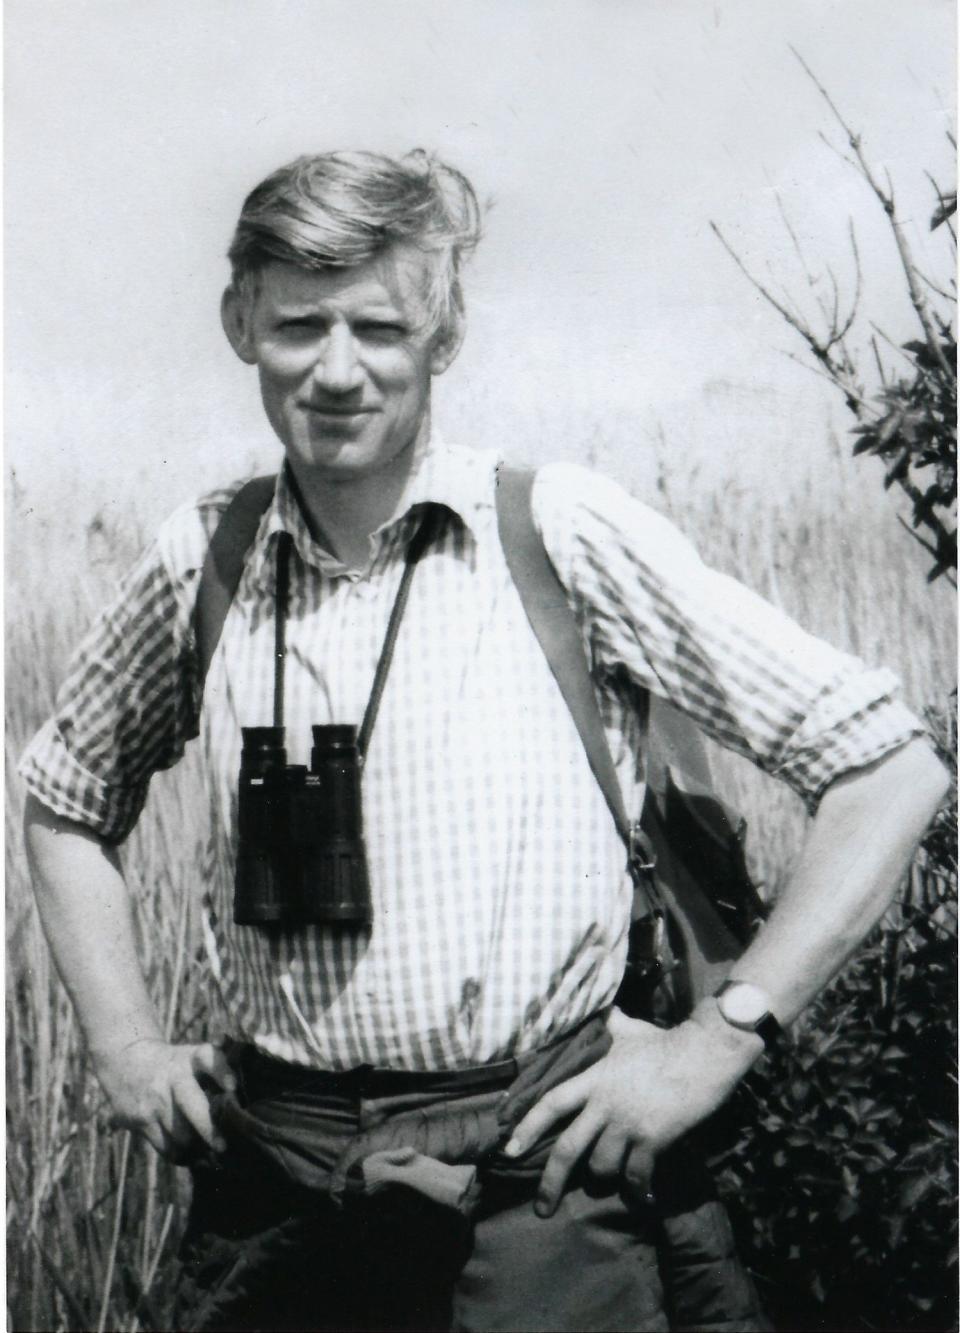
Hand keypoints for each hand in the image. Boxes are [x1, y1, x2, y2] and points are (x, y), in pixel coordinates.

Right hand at [93, 1038, 235, 1161]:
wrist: (126, 1061)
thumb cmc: (173, 1066)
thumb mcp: (190, 1058)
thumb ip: (215, 1074)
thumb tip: (242, 1104)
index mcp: (190, 1058)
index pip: (208, 1058)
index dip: (222, 1071)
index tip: (233, 1087)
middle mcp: (172, 1077)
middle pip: (191, 1102)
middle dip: (208, 1128)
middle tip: (223, 1146)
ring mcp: (154, 1100)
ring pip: (179, 1132)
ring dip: (195, 1146)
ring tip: (208, 1151)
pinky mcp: (140, 1120)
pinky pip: (164, 1146)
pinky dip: (179, 1154)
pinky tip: (188, 1154)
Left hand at [504, 1008, 757, 1215]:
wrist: (705, 1053)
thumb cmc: (666, 1040)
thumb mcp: (629, 1029)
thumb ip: (608, 1024)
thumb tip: (602, 1010)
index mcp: (594, 1078)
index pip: (551, 1102)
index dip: (527, 1126)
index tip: (509, 1149)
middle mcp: (605, 1104)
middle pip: (568, 1148)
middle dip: (550, 1181)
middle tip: (542, 1208)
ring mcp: (629, 1123)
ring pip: (602, 1166)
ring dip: (602, 1179)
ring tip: (609, 1182)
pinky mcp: (654, 1139)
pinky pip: (637, 1175)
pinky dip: (638, 1191)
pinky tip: (644, 1198)